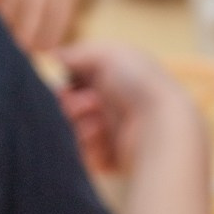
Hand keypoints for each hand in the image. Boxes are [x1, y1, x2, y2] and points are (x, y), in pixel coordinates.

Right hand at [54, 39, 187, 180]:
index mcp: (116, 77)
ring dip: (80, 125)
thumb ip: (75, 55)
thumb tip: (49, 60)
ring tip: (95, 123)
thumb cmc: (140, 83)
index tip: (58, 84)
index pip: (77, 79)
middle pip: (74, 106)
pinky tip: (100, 139)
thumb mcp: (106, 54)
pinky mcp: (115, 159)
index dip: (64, 82)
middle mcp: (115, 103)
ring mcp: (115, 132)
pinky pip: (88, 155)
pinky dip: (90, 146)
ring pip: (78, 131)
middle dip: (71, 105)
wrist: (164, 126)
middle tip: (80, 106)